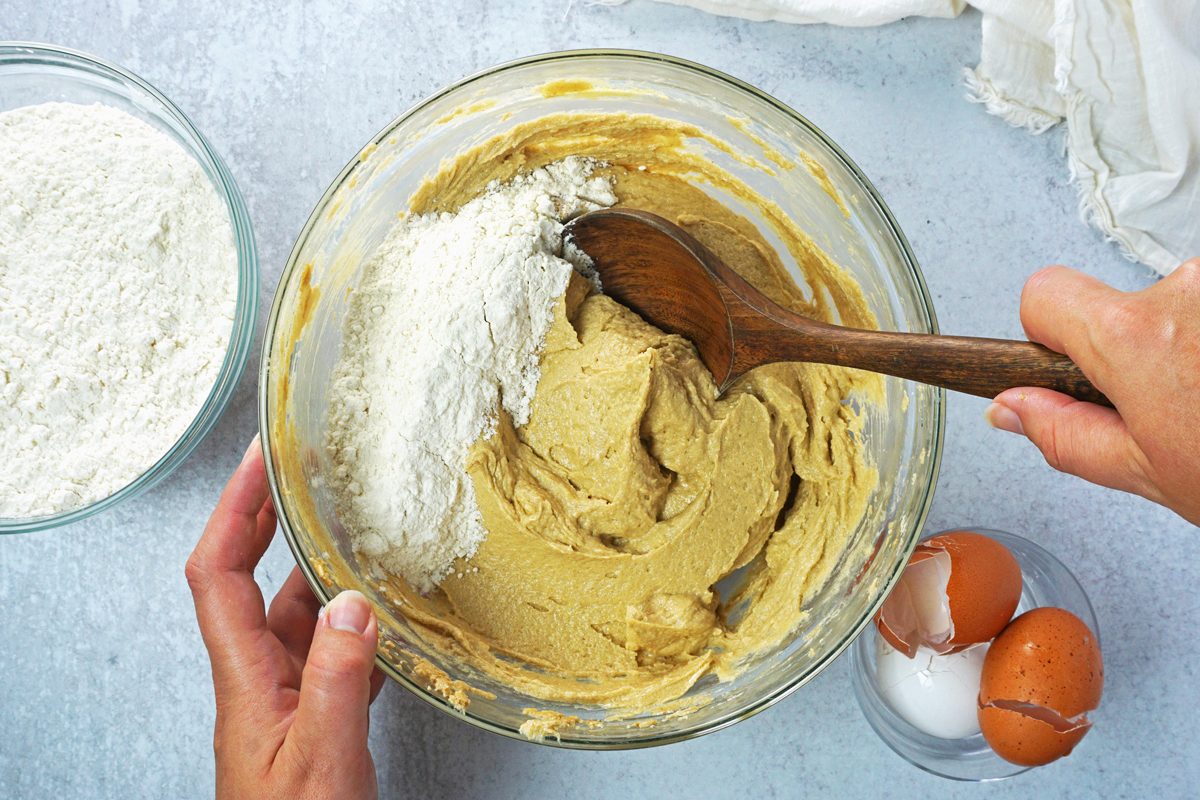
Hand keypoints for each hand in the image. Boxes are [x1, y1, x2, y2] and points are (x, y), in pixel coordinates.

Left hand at [186, 437, 385, 799]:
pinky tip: (386, 617)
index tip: (259, 460)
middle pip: (250, 581)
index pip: (218, 574)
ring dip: (321, 570)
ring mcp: (287, 700)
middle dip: (268, 519)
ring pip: (298, 616)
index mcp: (246, 682)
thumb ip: (340, 681)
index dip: (233, 510)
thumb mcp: (323, 760)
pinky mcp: (316, 719)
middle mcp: (259, 681)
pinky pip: (334, 654)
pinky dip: (357, 624)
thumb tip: (353, 602)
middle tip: (297, 470)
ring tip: (354, 531)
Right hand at [985, 259, 1199, 525]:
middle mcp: (1183, 290)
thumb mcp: (1150, 472)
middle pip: (1115, 304)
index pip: (1043, 295)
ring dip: (1186, 343)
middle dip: (1132, 348)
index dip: (1045, 332)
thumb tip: (1010, 409)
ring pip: (1174, 305)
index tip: (1069, 364)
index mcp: (1133, 338)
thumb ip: (1067, 435)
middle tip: (1170, 405)